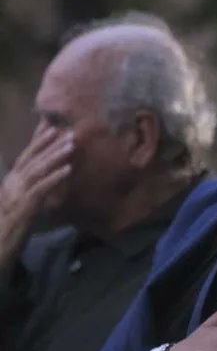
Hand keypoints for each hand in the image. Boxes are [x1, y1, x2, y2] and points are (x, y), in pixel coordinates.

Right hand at [0, 122, 72, 277]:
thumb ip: (32, 188)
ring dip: (55, 156)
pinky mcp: (25, 207)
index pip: (26, 155)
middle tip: (66, 130)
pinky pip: (42, 188)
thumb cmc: (12, 225)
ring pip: (37, 169)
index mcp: (12, 180)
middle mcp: (13, 182)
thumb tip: (48, 178)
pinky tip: (68, 170)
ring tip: (71, 145)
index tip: (51, 125)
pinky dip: (55, 177)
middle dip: (49, 143)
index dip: (38, 140)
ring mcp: (18, 193)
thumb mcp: (22, 202)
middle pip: (32, 158)